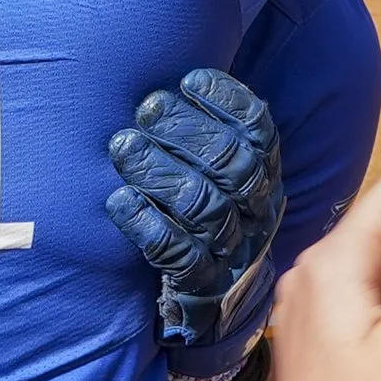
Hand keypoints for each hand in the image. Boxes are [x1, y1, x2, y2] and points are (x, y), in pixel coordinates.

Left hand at [105, 69, 282, 374]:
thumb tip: (173, 75)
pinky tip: (119, 201)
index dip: (228, 103)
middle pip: (232, 166)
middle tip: (145, 108)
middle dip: (187, 132)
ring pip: (203, 206)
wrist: (210, 306)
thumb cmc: (195, 216)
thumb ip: (201, 131)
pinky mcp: (199, 284)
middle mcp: (254, 211)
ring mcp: (230, 249)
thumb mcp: (209, 172)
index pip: (258, 134)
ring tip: (122, 145)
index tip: (189, 79)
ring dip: (159, 171)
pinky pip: (176, 255)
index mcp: (262, 176)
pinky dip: (146, 225)